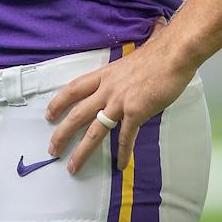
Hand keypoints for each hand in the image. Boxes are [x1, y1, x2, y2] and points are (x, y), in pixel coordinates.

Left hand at [44, 38, 194, 173]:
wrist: (172, 55)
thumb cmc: (156, 55)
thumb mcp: (128, 62)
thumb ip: (121, 74)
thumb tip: (123, 76)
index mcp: (103, 75)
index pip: (73, 89)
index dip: (59, 102)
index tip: (49, 114)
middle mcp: (106, 89)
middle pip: (77, 114)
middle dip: (62, 134)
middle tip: (52, 150)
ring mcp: (119, 101)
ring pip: (95, 130)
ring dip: (82, 151)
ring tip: (73, 166)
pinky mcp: (135, 112)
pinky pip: (125, 136)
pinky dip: (123, 152)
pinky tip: (120, 165)